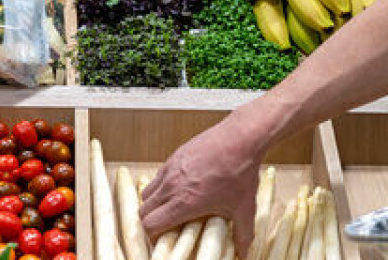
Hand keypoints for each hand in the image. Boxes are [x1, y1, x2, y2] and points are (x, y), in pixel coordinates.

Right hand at [139, 109, 267, 256]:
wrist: (240, 139)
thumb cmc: (240, 172)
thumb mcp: (244, 208)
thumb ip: (242, 235)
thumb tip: (244, 254)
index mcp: (184, 203)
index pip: (150, 224)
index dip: (153, 235)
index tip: (165, 238)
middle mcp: (171, 187)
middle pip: (142, 211)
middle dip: (151, 221)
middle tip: (167, 226)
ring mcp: (169, 170)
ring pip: (146, 193)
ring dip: (154, 204)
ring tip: (171, 207)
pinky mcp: (172, 157)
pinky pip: (157, 177)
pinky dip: (162, 187)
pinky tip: (181, 188)